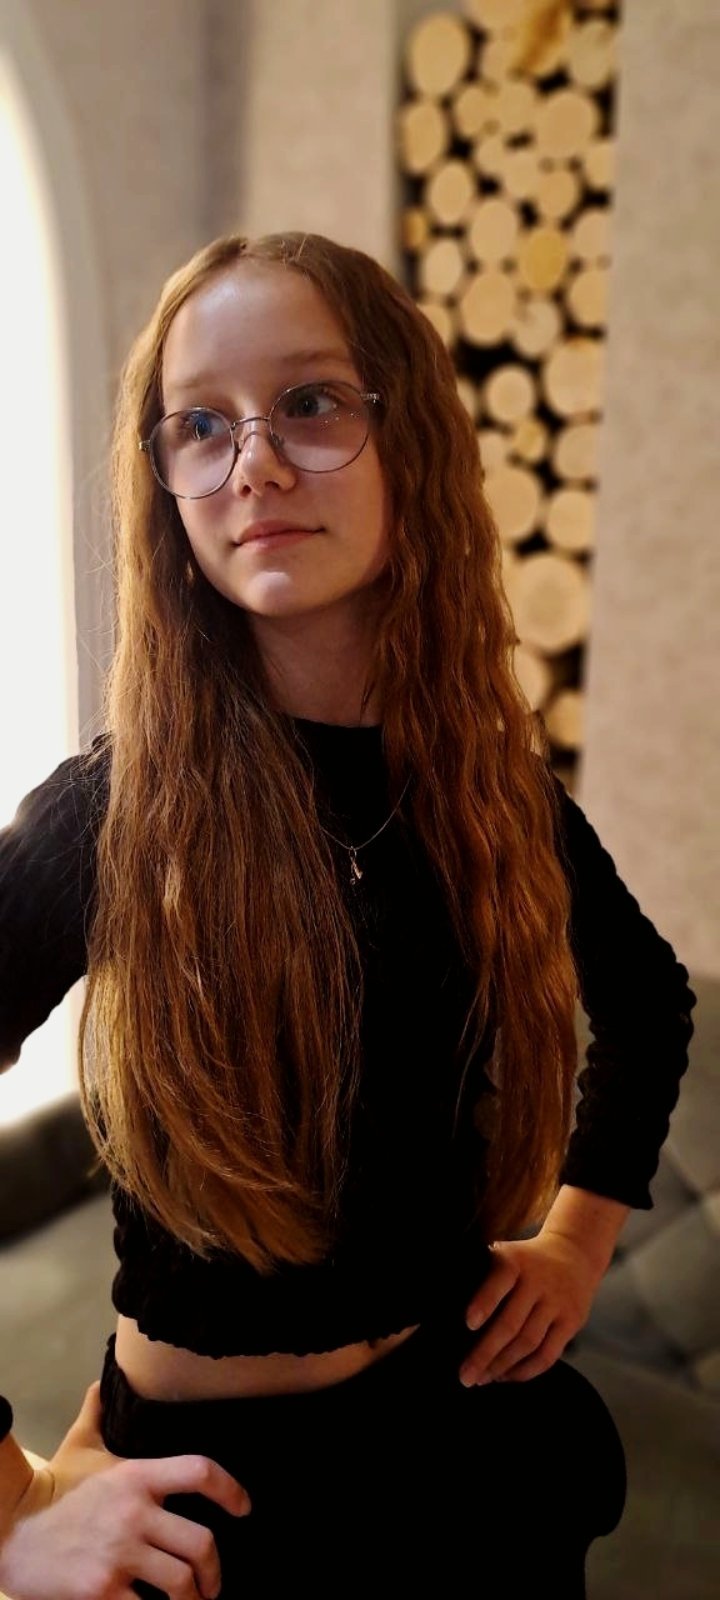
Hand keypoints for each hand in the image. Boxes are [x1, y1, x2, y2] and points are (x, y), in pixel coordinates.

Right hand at [0, 1380, 251, 1599]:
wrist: (10, 1529)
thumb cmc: (52, 1489)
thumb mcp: (78, 1446)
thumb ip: (97, 1415)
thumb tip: (100, 1384)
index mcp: (137, 1476)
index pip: (200, 1472)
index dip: (231, 1490)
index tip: (244, 1508)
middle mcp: (135, 1513)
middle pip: (201, 1543)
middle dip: (214, 1571)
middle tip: (212, 1583)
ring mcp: (119, 1554)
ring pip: (181, 1583)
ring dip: (194, 1599)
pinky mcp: (102, 1592)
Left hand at [459, 1230, 605, 1385]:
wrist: (574, 1253)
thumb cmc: (525, 1261)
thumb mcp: (506, 1254)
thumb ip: (482, 1275)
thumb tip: (446, 1312)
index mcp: (515, 1261)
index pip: (500, 1280)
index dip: (484, 1302)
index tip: (468, 1323)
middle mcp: (538, 1281)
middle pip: (511, 1323)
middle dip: (485, 1353)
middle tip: (464, 1375)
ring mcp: (557, 1303)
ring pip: (529, 1343)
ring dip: (502, 1366)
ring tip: (482, 1379)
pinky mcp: (572, 1322)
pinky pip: (548, 1354)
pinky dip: (526, 1371)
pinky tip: (507, 1376)